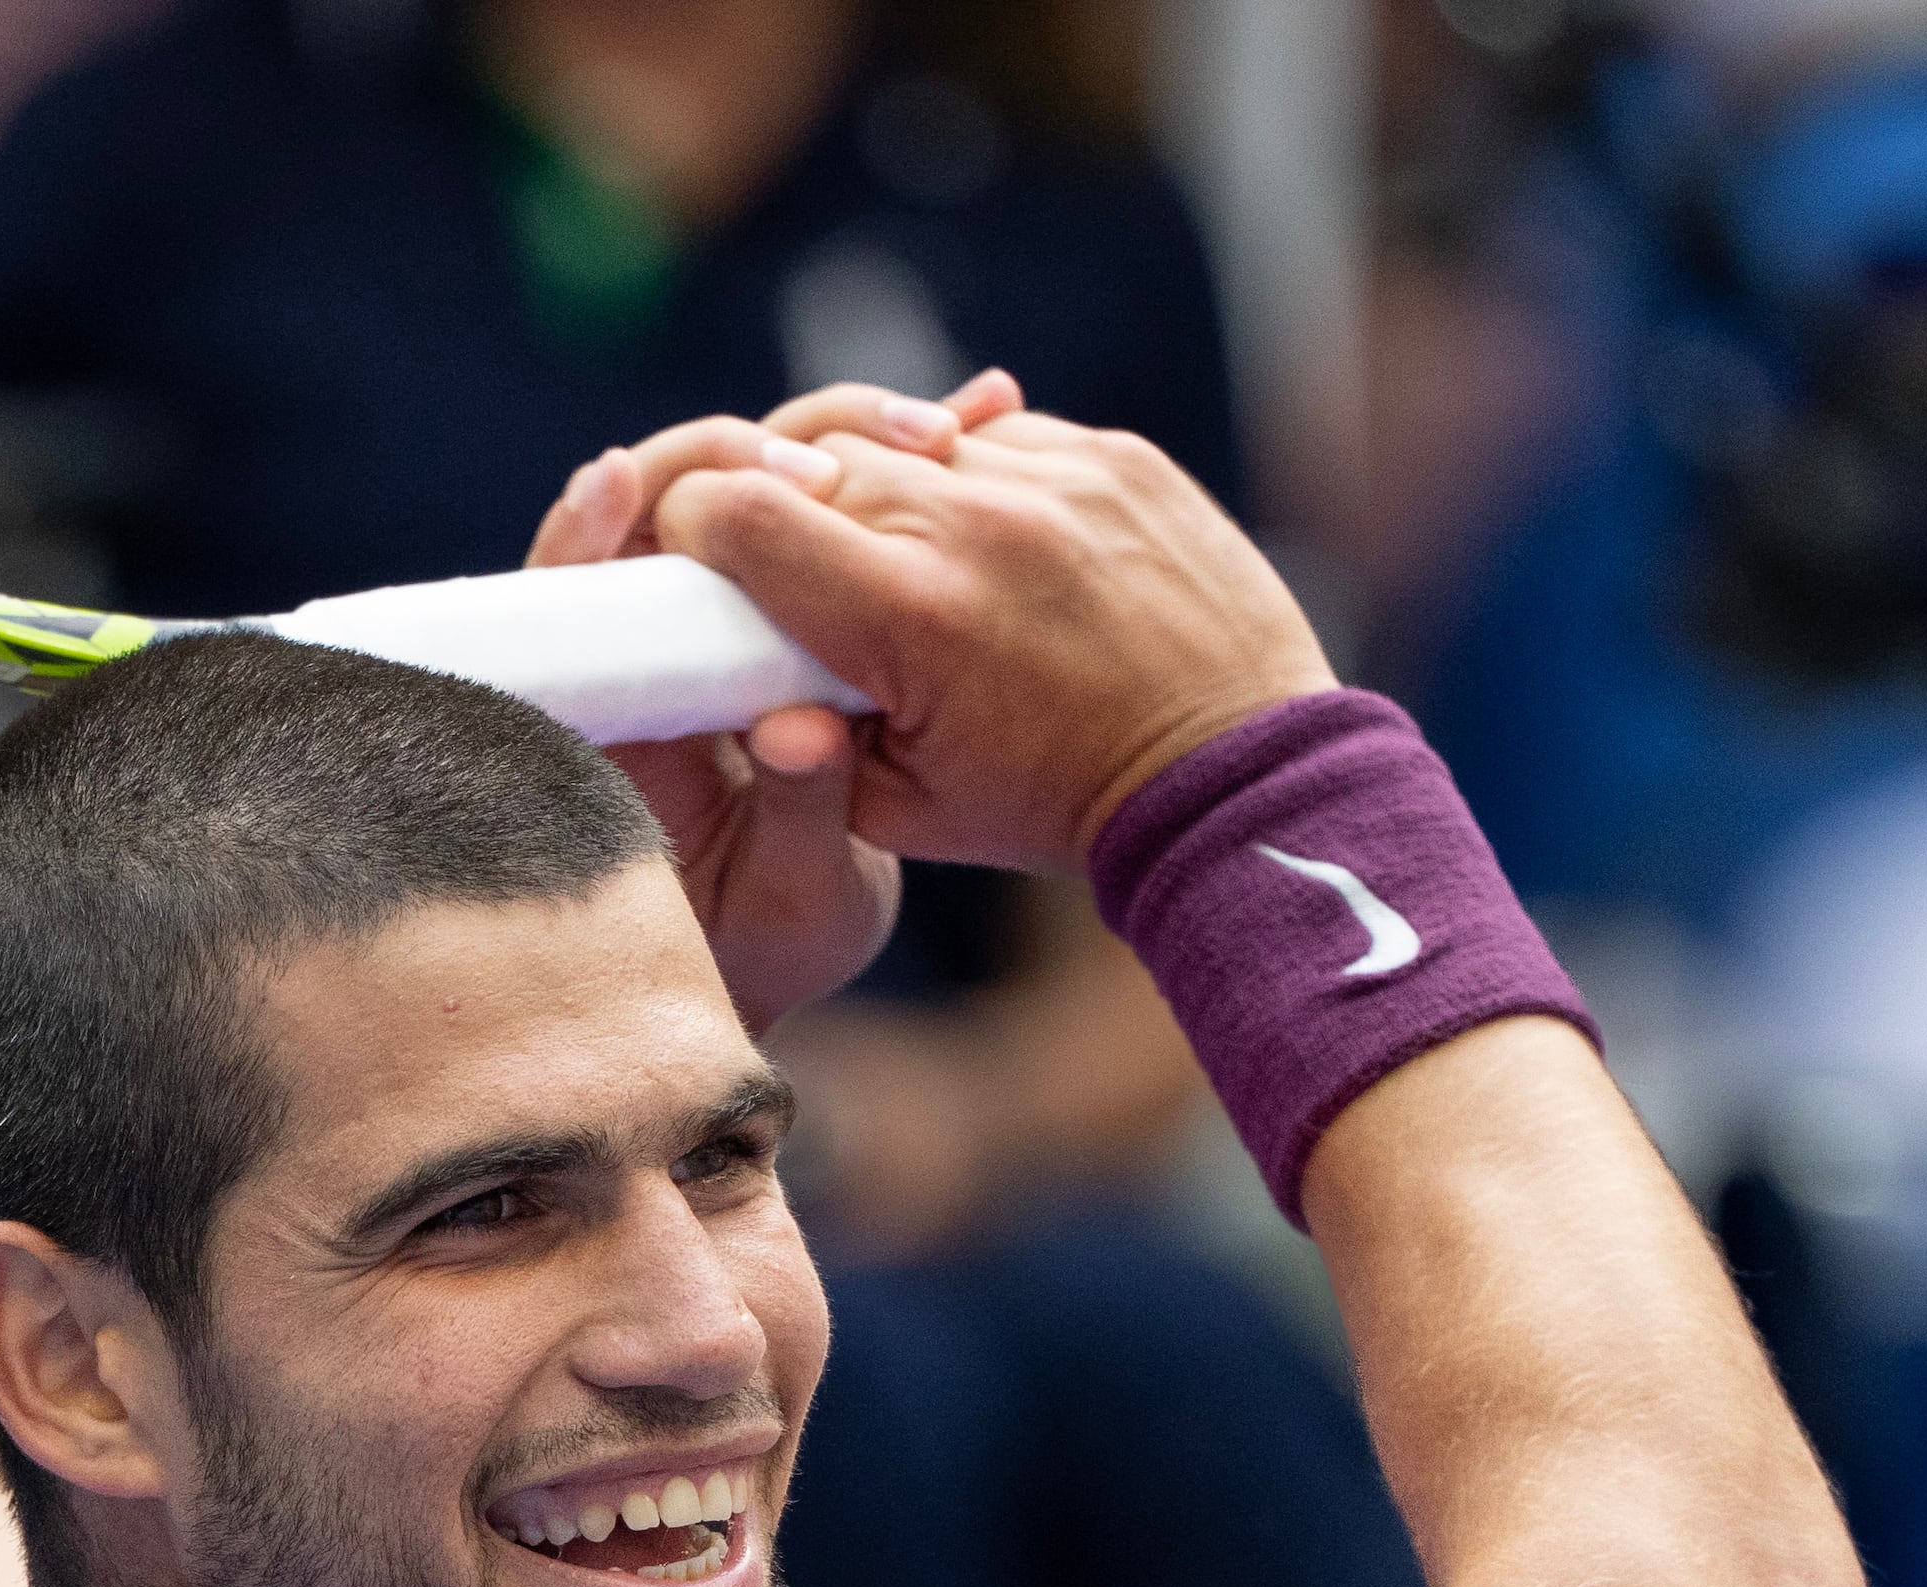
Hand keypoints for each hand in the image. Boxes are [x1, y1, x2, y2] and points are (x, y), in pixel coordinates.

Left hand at [530, 372, 1014, 1023]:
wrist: (810, 946)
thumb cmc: (774, 946)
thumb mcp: (794, 906)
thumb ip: (794, 822)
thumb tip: (799, 730)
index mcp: (618, 716)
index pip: (569, 595)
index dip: (586, 529)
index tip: (621, 484)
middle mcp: (657, 642)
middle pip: (663, 503)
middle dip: (730, 460)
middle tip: (812, 464)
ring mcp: (725, 604)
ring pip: (753, 482)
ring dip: (831, 438)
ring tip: (930, 428)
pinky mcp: (793, 587)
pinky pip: (835, 497)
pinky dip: (901, 455)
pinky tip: (985, 409)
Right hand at [649, 403, 1337, 873]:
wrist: (1231, 771)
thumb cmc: (1055, 804)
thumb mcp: (905, 810)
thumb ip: (801, 735)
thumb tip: (731, 670)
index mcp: (905, 616)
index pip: (738, 511)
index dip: (696, 527)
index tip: (701, 560)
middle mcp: (974, 523)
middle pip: (812, 459)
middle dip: (784, 505)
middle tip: (800, 565)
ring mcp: (1052, 476)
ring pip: (905, 436)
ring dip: (882, 486)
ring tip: (905, 555)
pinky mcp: (1113, 455)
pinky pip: (1000, 436)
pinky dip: (972, 481)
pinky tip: (989, 545)